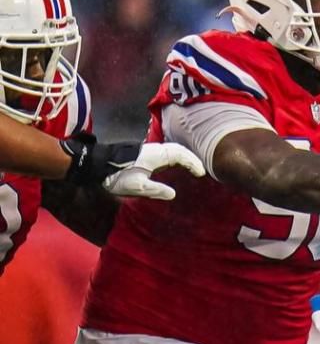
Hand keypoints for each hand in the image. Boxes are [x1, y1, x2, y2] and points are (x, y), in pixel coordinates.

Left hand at [64, 137, 206, 199]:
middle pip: (178, 149)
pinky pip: (165, 152)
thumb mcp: (137, 186)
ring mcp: (148, 150)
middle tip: (200, 170)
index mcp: (156, 155)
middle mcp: (154, 150)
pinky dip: (175, 158)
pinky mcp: (143, 153)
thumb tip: (173, 194)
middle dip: (191, 158)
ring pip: (172, 149)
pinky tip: (173, 167)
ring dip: (183, 157)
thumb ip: (156, 190)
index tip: (200, 173)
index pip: (181, 155)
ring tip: (190, 168)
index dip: (193, 163)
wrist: (95, 164)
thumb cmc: (117, 175)